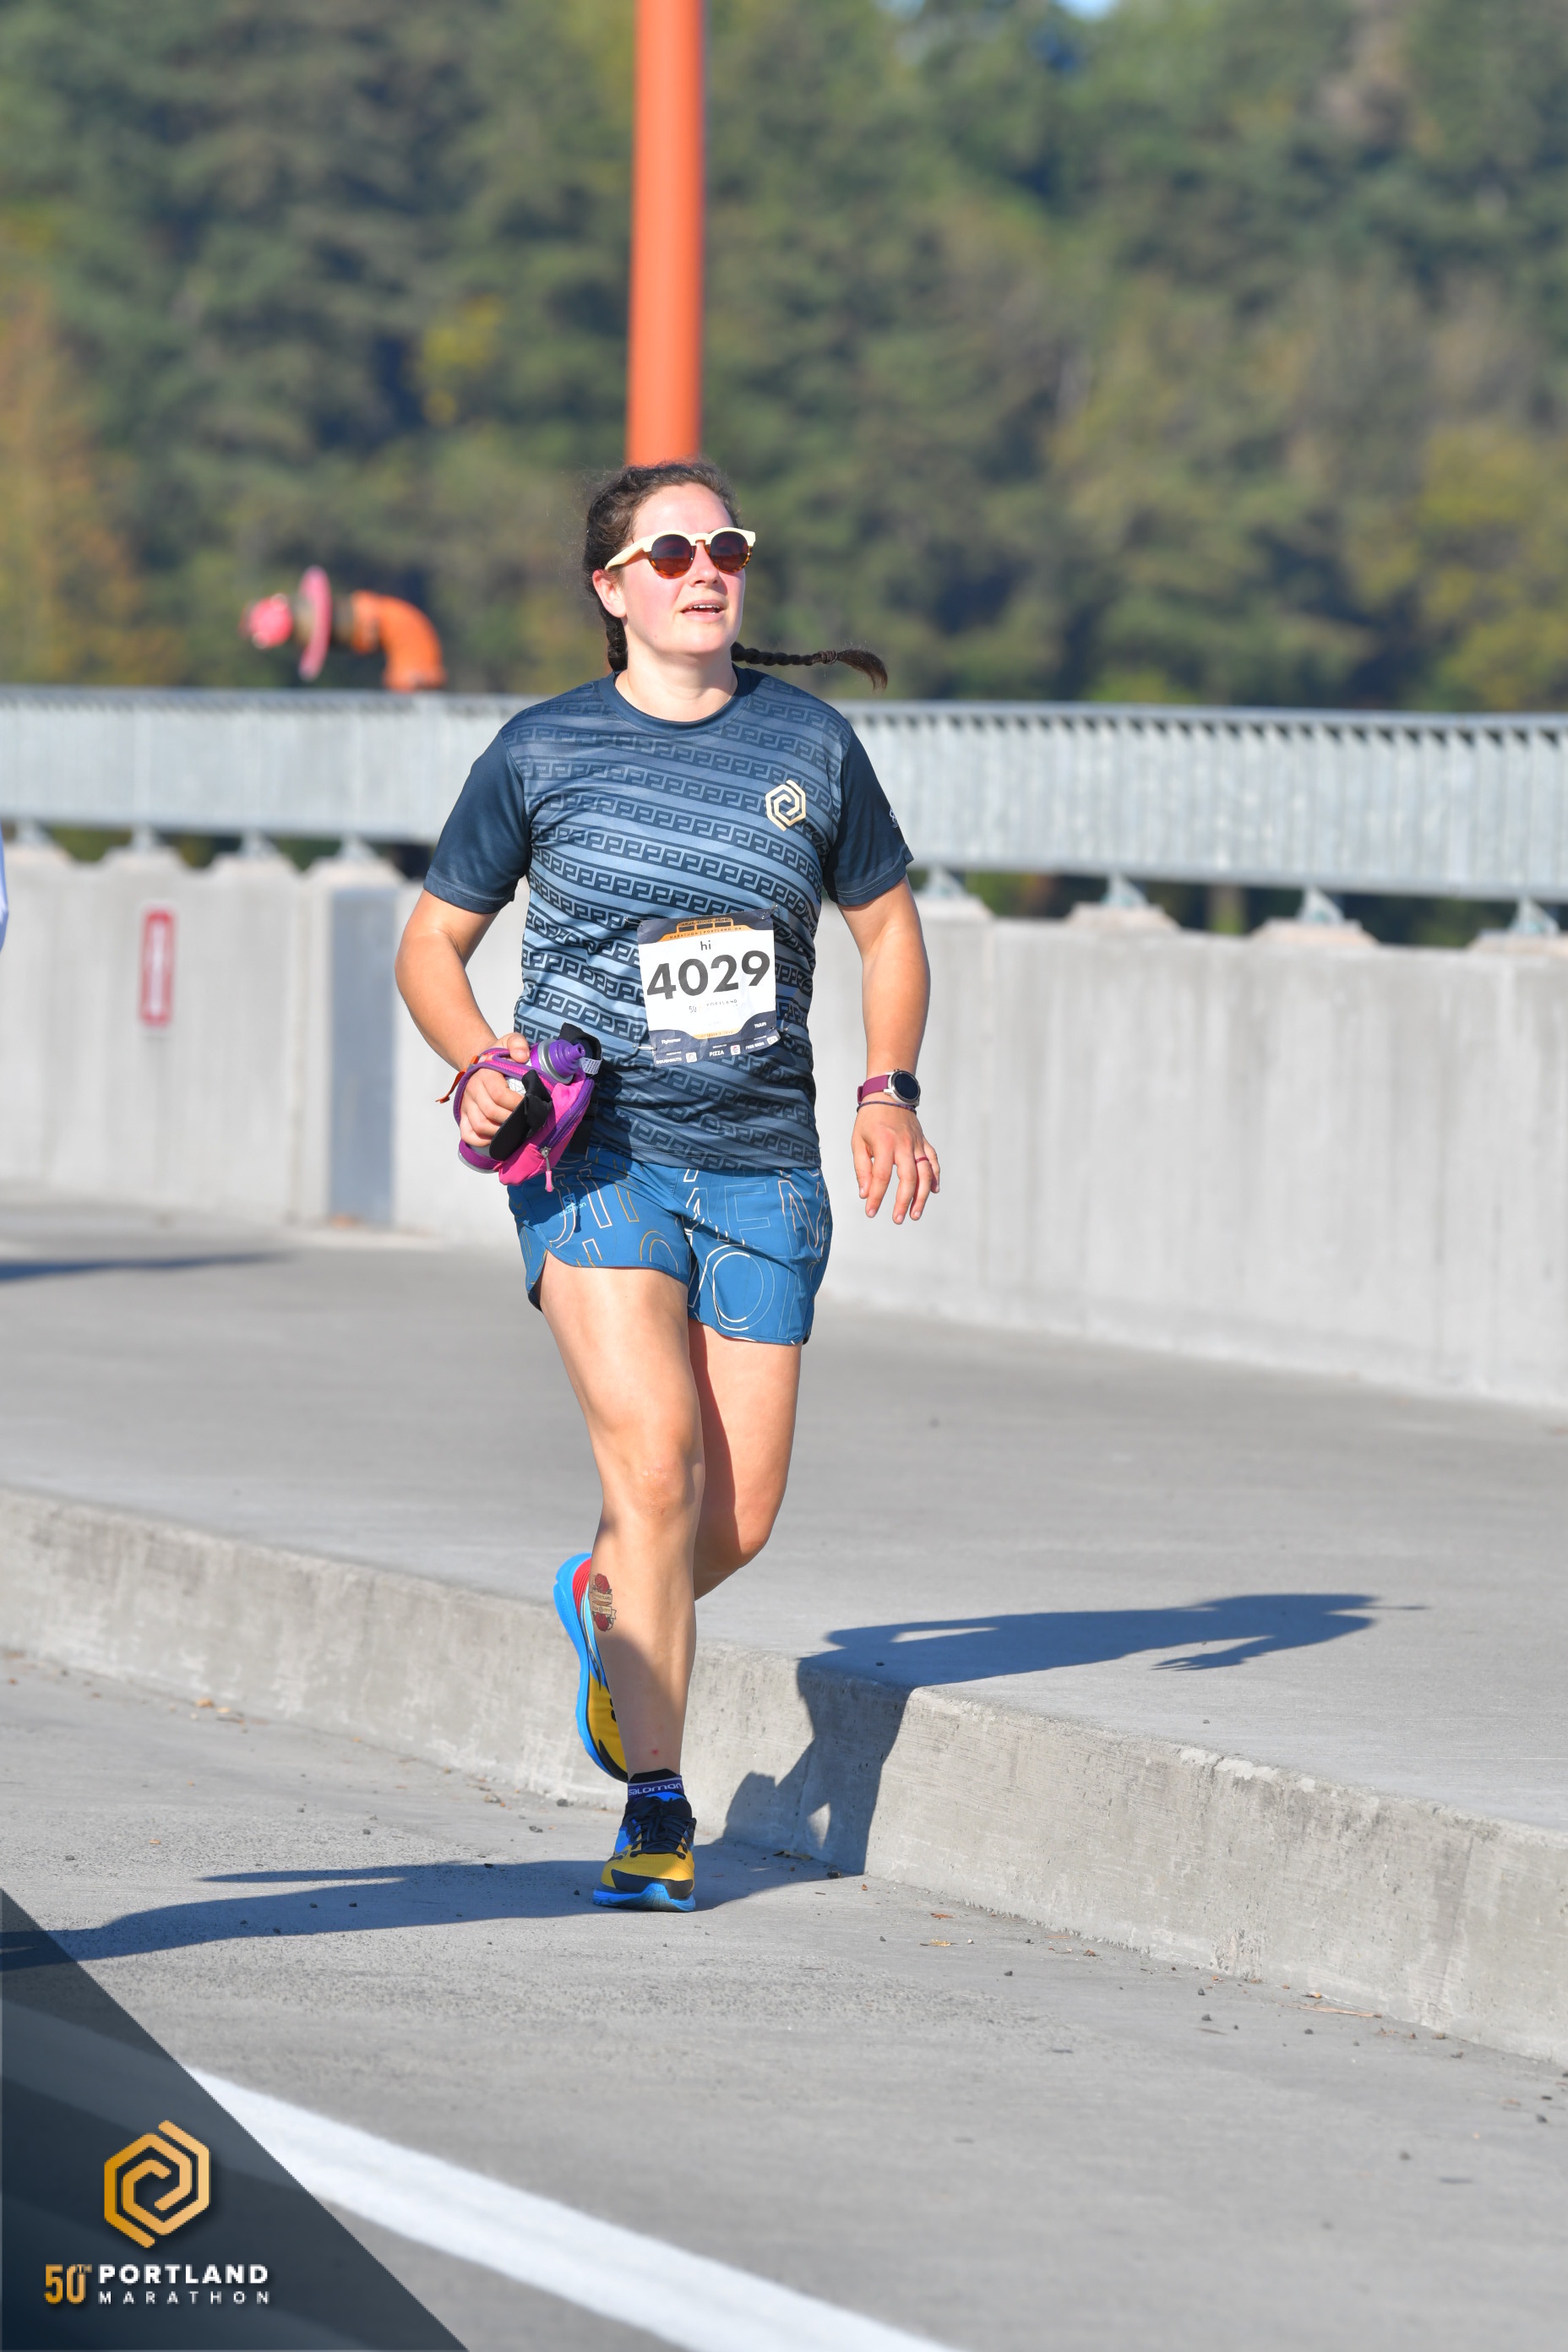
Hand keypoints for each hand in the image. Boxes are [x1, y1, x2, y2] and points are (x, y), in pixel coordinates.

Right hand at [456, 1033, 531, 1148]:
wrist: (482, 1061)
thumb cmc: (499, 1055)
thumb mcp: (509, 1041)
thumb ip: (517, 1043)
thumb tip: (522, 1057)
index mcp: (485, 1074)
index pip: (499, 1095)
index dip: (516, 1104)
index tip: (530, 1104)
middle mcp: (472, 1090)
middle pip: (491, 1112)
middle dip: (512, 1119)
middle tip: (526, 1120)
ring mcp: (467, 1104)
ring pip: (479, 1125)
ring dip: (499, 1131)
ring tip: (514, 1129)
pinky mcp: (463, 1114)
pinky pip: (467, 1133)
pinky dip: (480, 1140)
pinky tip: (495, 1138)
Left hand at [852, 1104, 939, 1224]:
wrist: (888, 1094)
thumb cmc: (869, 1120)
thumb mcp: (858, 1141)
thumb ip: (862, 1168)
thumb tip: (865, 1193)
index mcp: (884, 1144)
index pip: (881, 1176)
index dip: (876, 1197)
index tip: (871, 1212)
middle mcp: (904, 1145)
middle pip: (908, 1178)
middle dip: (903, 1201)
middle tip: (898, 1219)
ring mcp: (916, 1144)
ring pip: (925, 1173)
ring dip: (922, 1196)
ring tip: (915, 1213)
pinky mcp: (923, 1142)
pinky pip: (933, 1161)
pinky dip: (935, 1177)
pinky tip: (933, 1191)